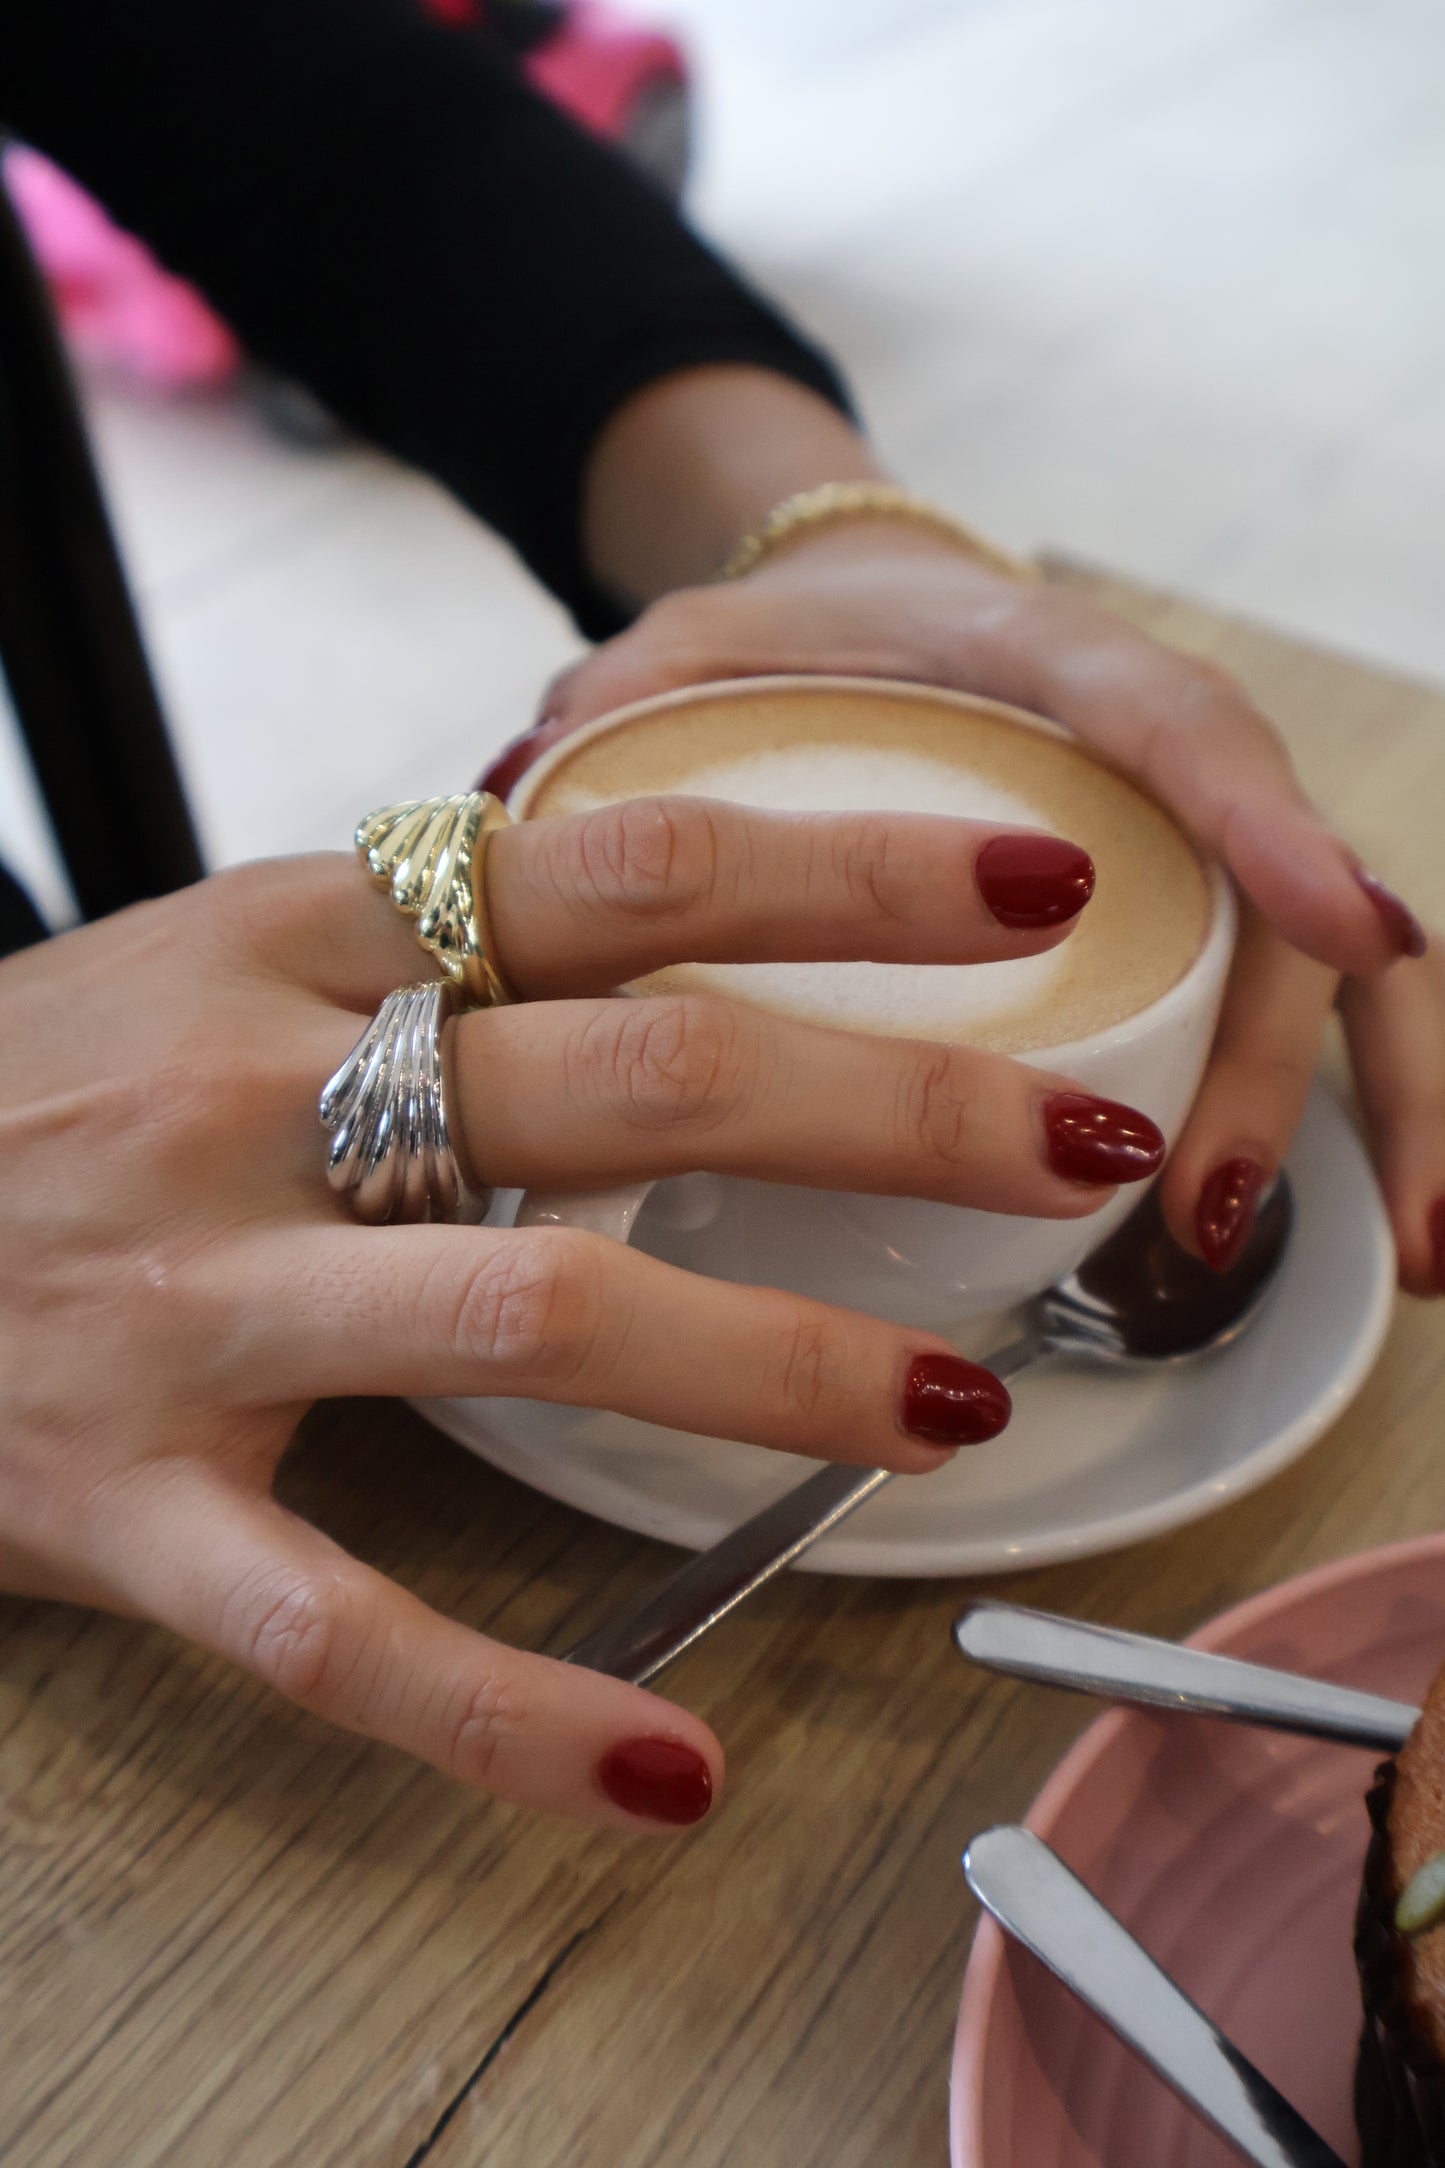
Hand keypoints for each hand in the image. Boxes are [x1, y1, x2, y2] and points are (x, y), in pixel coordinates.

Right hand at [0, 804, 1162, 1824]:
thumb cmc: (49, 1081)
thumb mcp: (228, 954)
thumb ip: (440, 944)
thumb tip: (696, 922)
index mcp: (301, 936)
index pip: (622, 869)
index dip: (844, 872)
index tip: (1033, 887)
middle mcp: (257, 1093)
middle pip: (627, 1079)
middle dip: (886, 1112)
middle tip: (1077, 1152)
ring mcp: (184, 1298)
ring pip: (522, 1320)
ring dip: (762, 1371)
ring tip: (947, 1411)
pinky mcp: (114, 1498)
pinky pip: (330, 1624)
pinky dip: (505, 1706)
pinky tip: (664, 1764)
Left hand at [498, 521, 1440, 1290]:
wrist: (847, 608)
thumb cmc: (778, 638)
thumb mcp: (688, 644)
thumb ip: (625, 702)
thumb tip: (539, 792)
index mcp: (1036, 661)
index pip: (1177, 726)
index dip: (1263, 826)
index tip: (1341, 929)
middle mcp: (1144, 751)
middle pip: (1285, 896)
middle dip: (1322, 1060)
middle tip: (1266, 1215)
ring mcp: (1175, 841)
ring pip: (1324, 969)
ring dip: (1370, 1117)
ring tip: (1398, 1263)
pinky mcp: (1171, 918)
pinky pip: (1267, 1013)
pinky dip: (1304, 1118)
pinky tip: (1281, 1237)